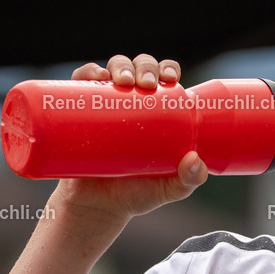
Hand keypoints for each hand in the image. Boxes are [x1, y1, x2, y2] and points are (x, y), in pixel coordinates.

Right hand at [50, 54, 208, 224]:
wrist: (96, 208)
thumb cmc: (136, 194)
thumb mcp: (168, 189)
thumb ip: (188, 180)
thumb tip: (195, 160)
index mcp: (157, 110)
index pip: (164, 78)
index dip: (167, 68)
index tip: (170, 78)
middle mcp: (131, 101)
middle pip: (140, 68)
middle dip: (145, 66)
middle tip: (146, 84)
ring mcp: (104, 104)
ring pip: (113, 69)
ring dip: (119, 65)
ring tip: (122, 81)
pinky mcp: (79, 112)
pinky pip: (80, 83)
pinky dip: (86, 73)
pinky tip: (94, 76)